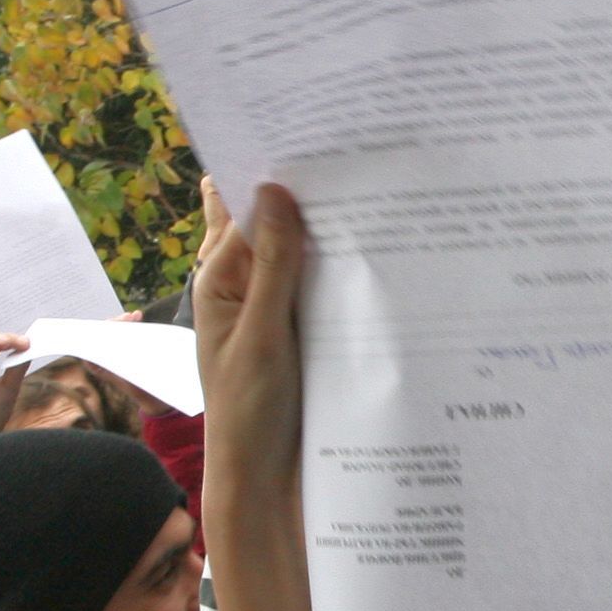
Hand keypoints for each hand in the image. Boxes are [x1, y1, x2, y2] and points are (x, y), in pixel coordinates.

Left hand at [194, 183, 372, 610]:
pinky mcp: (310, 337)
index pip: (244, 204)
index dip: (270, 165)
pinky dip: (352, 272)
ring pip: (312, 255)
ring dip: (340, 231)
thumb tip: (276, 190)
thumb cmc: (249, 415)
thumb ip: (272, 266)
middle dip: (313, 190)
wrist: (265, 487)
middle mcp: (250, 288)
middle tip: (362, 143)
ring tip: (386, 185)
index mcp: (222, 279)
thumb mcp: (261, 335)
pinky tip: (389, 252)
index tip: (303, 124)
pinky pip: (331, 292)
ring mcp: (282, 312)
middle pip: (282, 223)